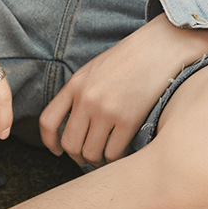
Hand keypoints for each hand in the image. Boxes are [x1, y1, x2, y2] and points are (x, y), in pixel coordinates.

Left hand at [39, 14, 207, 165]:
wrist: (159, 48)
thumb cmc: (128, 59)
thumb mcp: (93, 70)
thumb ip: (79, 93)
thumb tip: (72, 123)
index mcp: (75, 85)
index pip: (48, 122)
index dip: (50, 142)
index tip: (58, 151)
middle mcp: (87, 99)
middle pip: (70, 143)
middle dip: (77, 156)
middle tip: (86, 158)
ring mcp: (106, 110)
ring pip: (91, 152)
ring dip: (96, 160)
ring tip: (104, 157)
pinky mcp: (128, 120)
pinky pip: (113, 152)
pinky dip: (114, 159)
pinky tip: (119, 154)